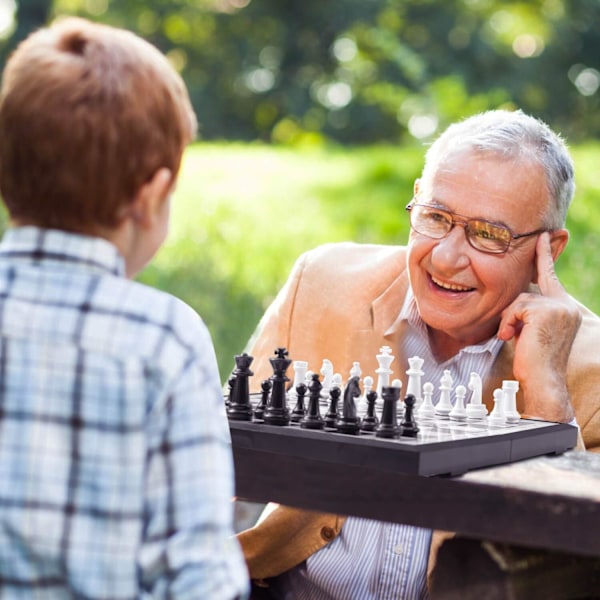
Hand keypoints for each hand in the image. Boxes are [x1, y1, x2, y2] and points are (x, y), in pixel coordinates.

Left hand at [497, 232, 580, 421]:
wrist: (542, 380)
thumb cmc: (533, 361)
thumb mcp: (531, 330)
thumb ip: (528, 312)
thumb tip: (515, 302)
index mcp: (564, 308)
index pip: (550, 276)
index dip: (544, 255)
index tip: (542, 235)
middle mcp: (565, 305)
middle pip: (525, 292)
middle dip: (513, 313)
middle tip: (515, 333)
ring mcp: (558, 307)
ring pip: (517, 300)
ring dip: (509, 321)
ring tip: (514, 338)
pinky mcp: (546, 311)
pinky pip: (514, 308)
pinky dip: (508, 323)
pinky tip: (512, 337)